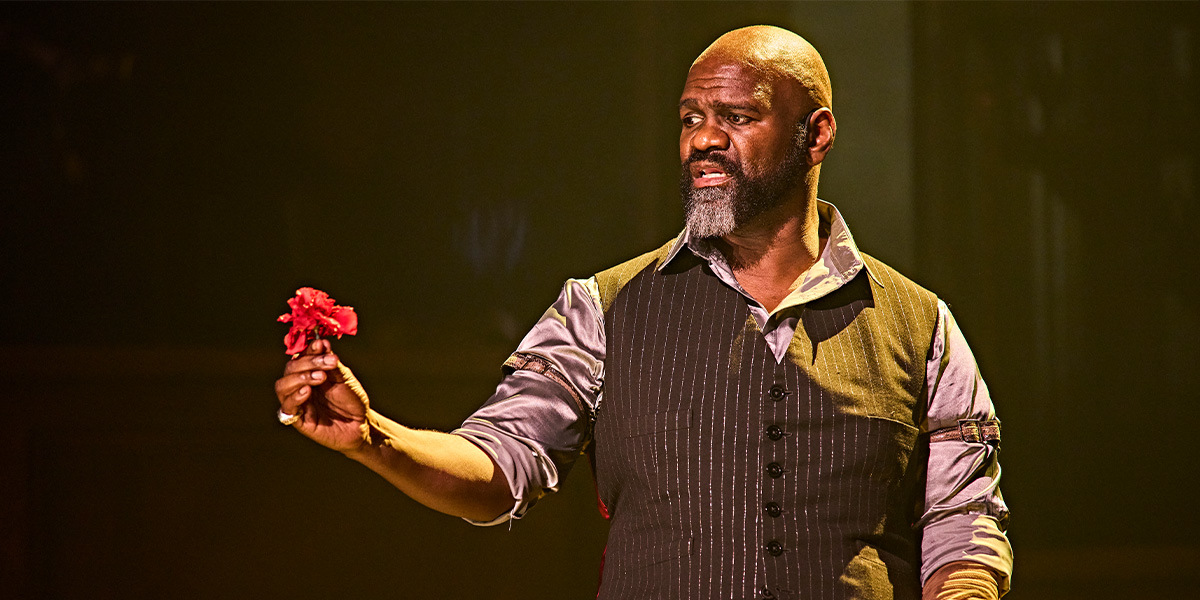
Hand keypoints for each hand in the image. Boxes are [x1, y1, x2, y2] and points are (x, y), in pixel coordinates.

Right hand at [274, 339, 371, 453]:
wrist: (361, 424)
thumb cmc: (352, 400)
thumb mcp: (344, 379)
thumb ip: (332, 364)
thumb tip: (323, 343)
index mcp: (310, 372)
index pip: (302, 356)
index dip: (309, 350)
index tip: (321, 345)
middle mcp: (300, 385)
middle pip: (290, 368)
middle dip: (308, 362)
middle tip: (328, 363)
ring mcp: (297, 402)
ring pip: (282, 386)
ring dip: (299, 378)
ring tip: (320, 377)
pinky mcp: (298, 419)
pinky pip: (287, 407)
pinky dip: (295, 397)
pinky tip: (307, 391)